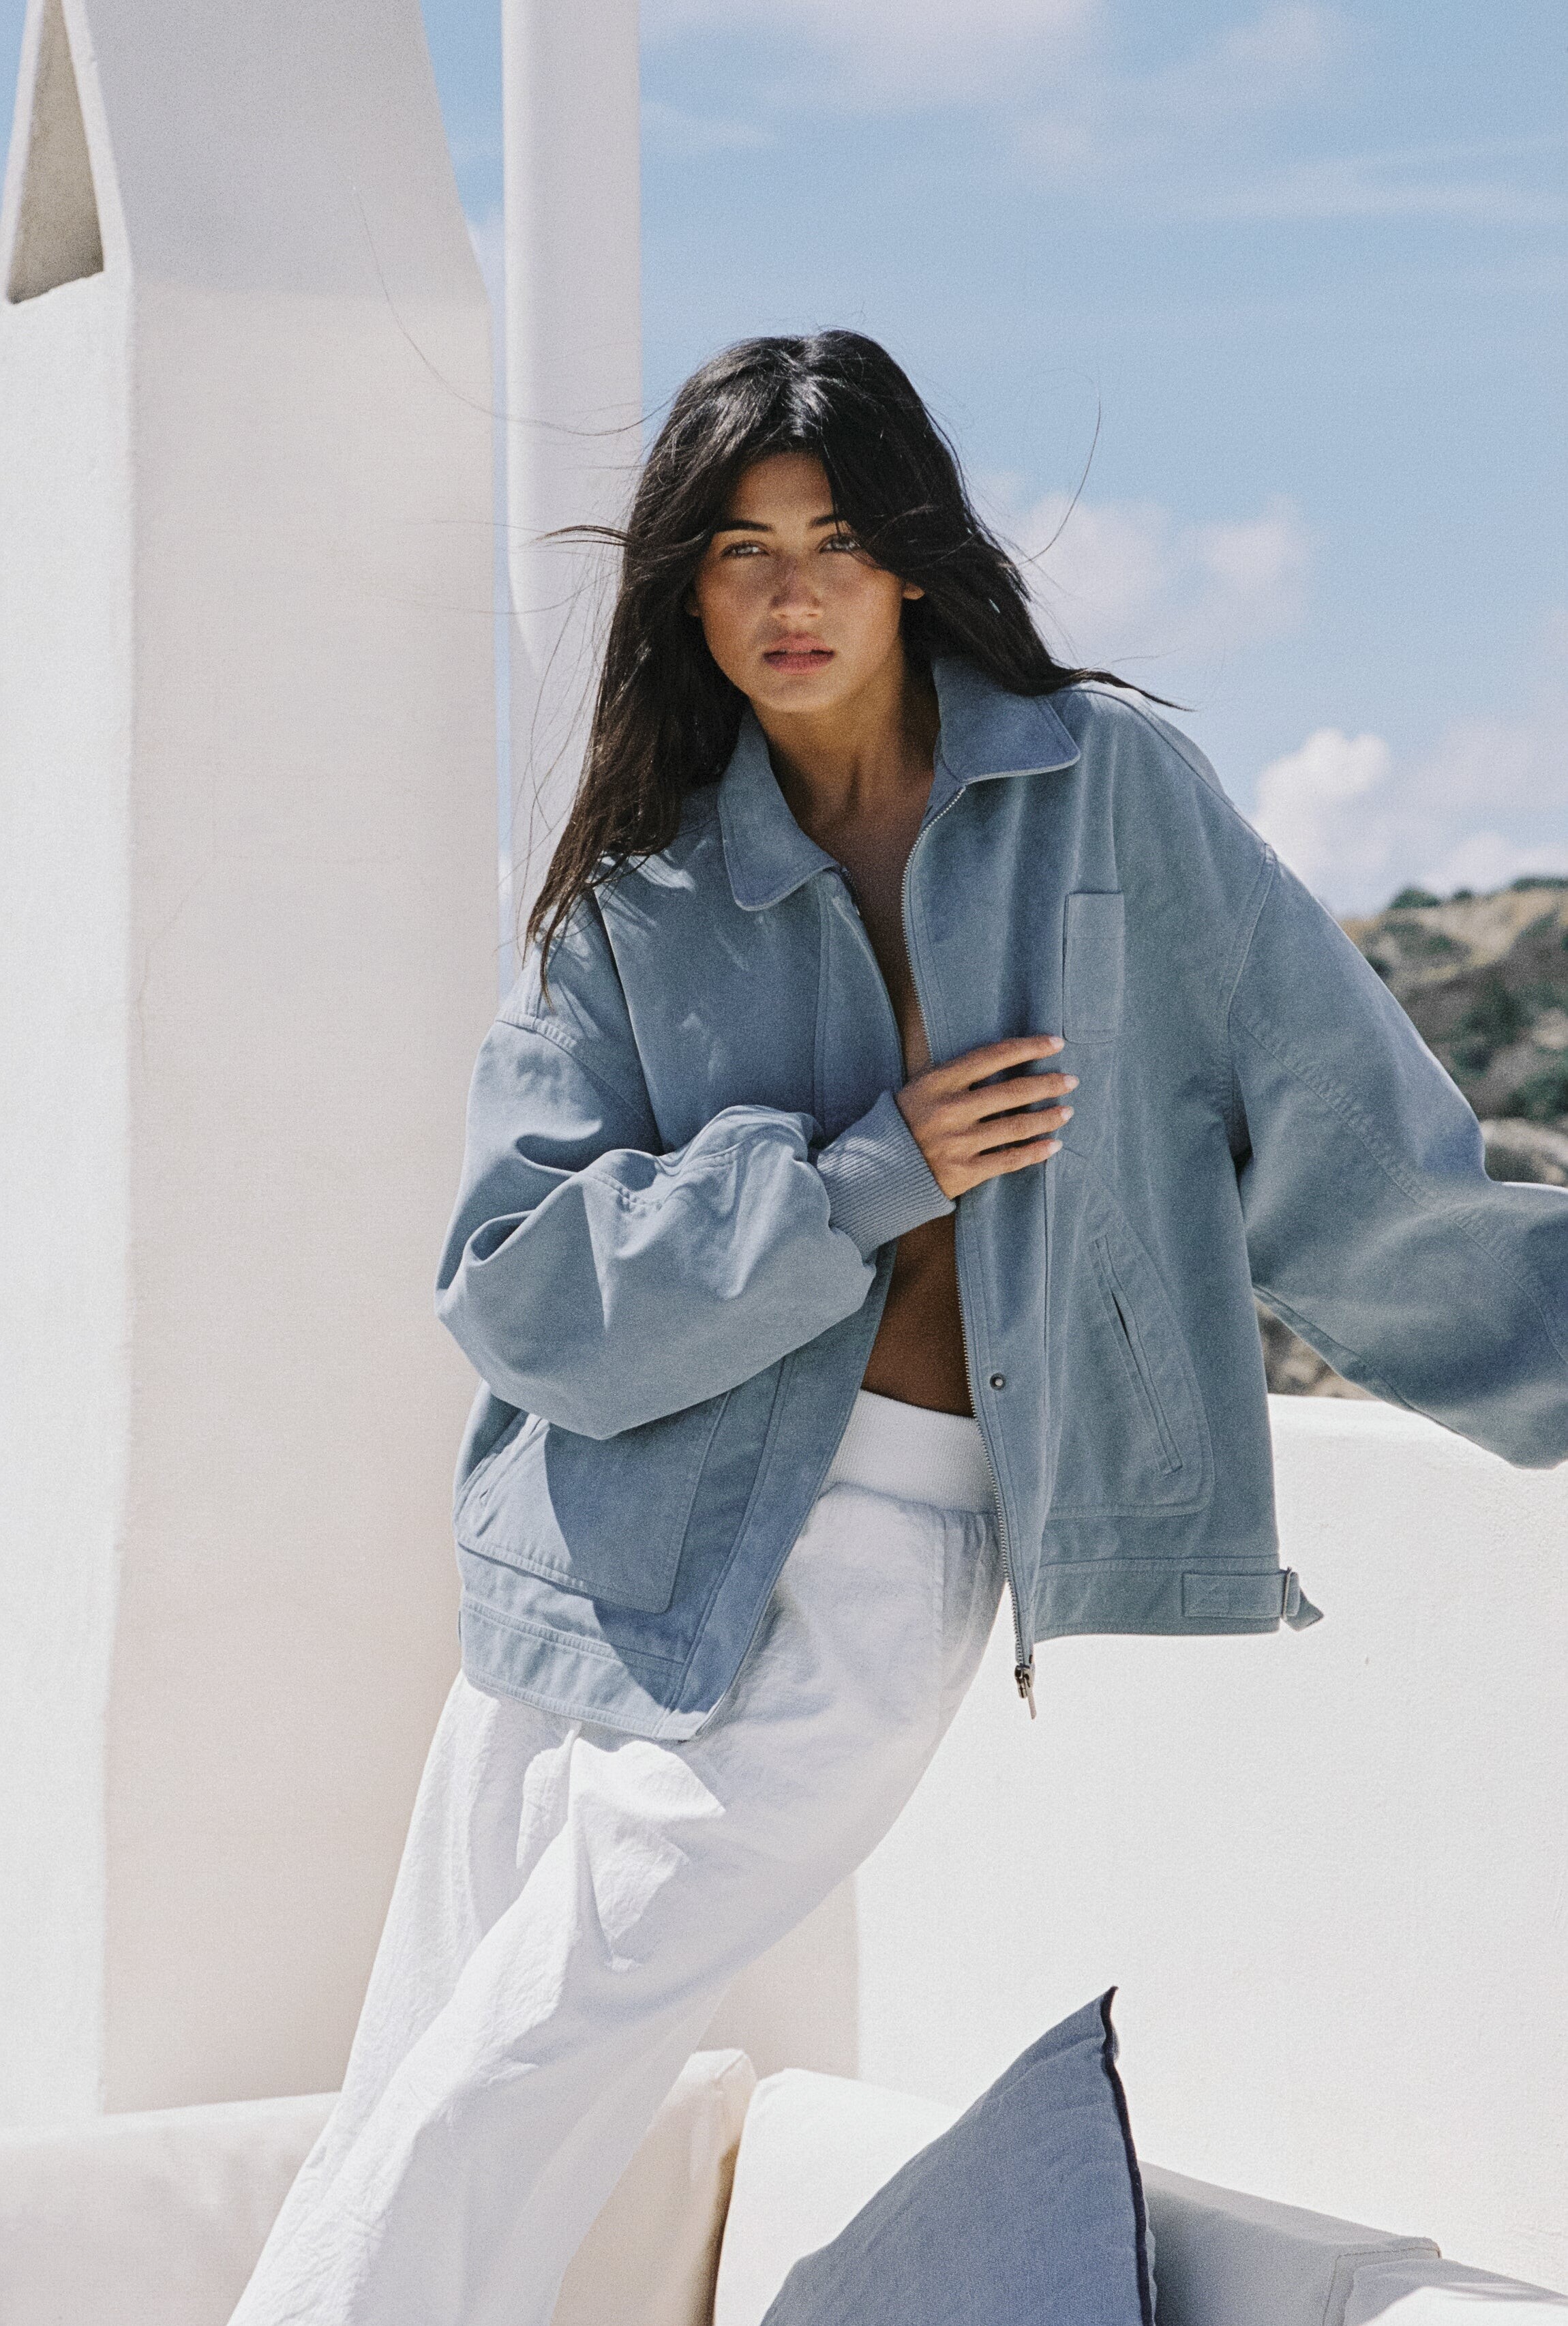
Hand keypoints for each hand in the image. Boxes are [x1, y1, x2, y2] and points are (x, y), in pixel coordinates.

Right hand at [896, 1036, 1075, 1199]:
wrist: (876, 1170)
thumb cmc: (905, 1121)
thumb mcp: (921, 1087)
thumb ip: (956, 1074)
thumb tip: (1005, 1056)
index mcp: (939, 1082)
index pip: (993, 1056)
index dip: (1028, 1047)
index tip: (1056, 1042)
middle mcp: (951, 1110)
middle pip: (1011, 1092)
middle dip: (1047, 1084)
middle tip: (1071, 1080)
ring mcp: (958, 1143)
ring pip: (1015, 1127)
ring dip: (1047, 1118)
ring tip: (1067, 1111)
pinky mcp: (963, 1172)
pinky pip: (1008, 1161)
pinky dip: (1035, 1152)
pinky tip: (1053, 1145)